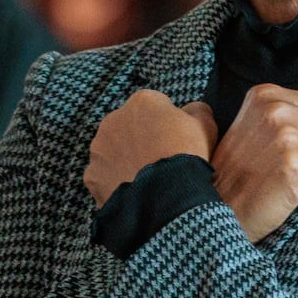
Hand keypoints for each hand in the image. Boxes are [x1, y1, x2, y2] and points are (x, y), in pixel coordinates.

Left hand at [85, 90, 217, 206]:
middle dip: (142, 138)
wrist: (164, 196)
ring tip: (147, 178)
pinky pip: (104, 176)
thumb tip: (191, 110)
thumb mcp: (205, 125)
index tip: (177, 140)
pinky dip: (116, 182)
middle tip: (161, 159)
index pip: (156, 106)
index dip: (168, 123)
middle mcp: (113, 118)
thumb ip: (197, 110)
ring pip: (114, 150)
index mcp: (142, 101)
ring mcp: (99, 148)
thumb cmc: (186, 155)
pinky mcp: (91, 175)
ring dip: (126, 159)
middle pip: (130, 126)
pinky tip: (134, 192)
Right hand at [210, 84, 297, 242]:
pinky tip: (290, 194)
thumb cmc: (241, 173)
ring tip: (287, 180)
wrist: (216, 208)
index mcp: (267, 95)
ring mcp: (287, 137)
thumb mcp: (256, 125)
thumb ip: (290, 114)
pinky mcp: (296, 167)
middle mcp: (277, 111)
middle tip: (285, 169)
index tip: (282, 152)